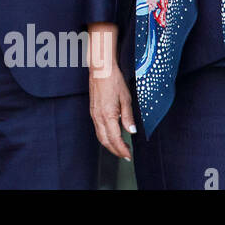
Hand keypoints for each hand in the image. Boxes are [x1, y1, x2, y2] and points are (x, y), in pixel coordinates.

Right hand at [87, 23, 133, 160]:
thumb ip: (128, 116)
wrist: (101, 69)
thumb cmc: (114, 80)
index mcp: (107, 114)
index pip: (115, 138)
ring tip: (120, 148)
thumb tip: (131, 131)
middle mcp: (98, 116)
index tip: (129, 156)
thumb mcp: (126, 98)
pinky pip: (98, 128)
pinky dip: (105, 136)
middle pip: (105, 140)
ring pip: (100, 136)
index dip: (122, 149)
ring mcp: (94, 114)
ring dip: (110, 144)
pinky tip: (112, 135)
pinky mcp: (93, 110)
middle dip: (115, 150)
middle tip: (125, 155)